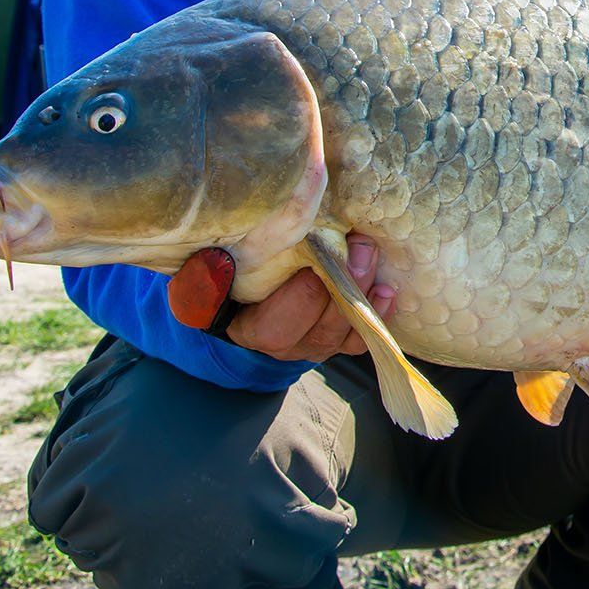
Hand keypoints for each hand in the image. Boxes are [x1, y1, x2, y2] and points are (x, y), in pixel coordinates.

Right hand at [164, 236, 395, 361]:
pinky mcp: (337, 340)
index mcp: (248, 329)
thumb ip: (201, 276)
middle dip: (340, 283)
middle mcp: (282, 344)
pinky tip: (387, 289)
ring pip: (342, 331)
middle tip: (357, 243)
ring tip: (370, 253)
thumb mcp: (202, 278)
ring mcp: (313, 344)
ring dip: (362, 292)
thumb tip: (213, 263)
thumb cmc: (227, 279)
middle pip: (315, 326)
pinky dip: (378, 313)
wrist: (247, 298)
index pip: (272, 324)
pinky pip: (361, 338)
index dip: (296, 294)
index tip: (311, 257)